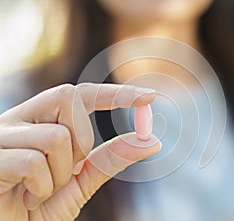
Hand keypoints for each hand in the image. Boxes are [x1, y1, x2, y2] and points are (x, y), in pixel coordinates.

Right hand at [0, 83, 160, 220]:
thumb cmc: (39, 209)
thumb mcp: (81, 182)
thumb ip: (110, 158)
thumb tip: (151, 140)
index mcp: (41, 121)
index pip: (81, 94)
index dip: (115, 93)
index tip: (149, 97)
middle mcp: (20, 119)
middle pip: (69, 98)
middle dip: (80, 140)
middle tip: (66, 171)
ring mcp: (2, 136)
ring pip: (57, 136)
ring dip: (60, 174)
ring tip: (41, 191)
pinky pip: (33, 162)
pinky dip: (41, 188)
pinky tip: (26, 198)